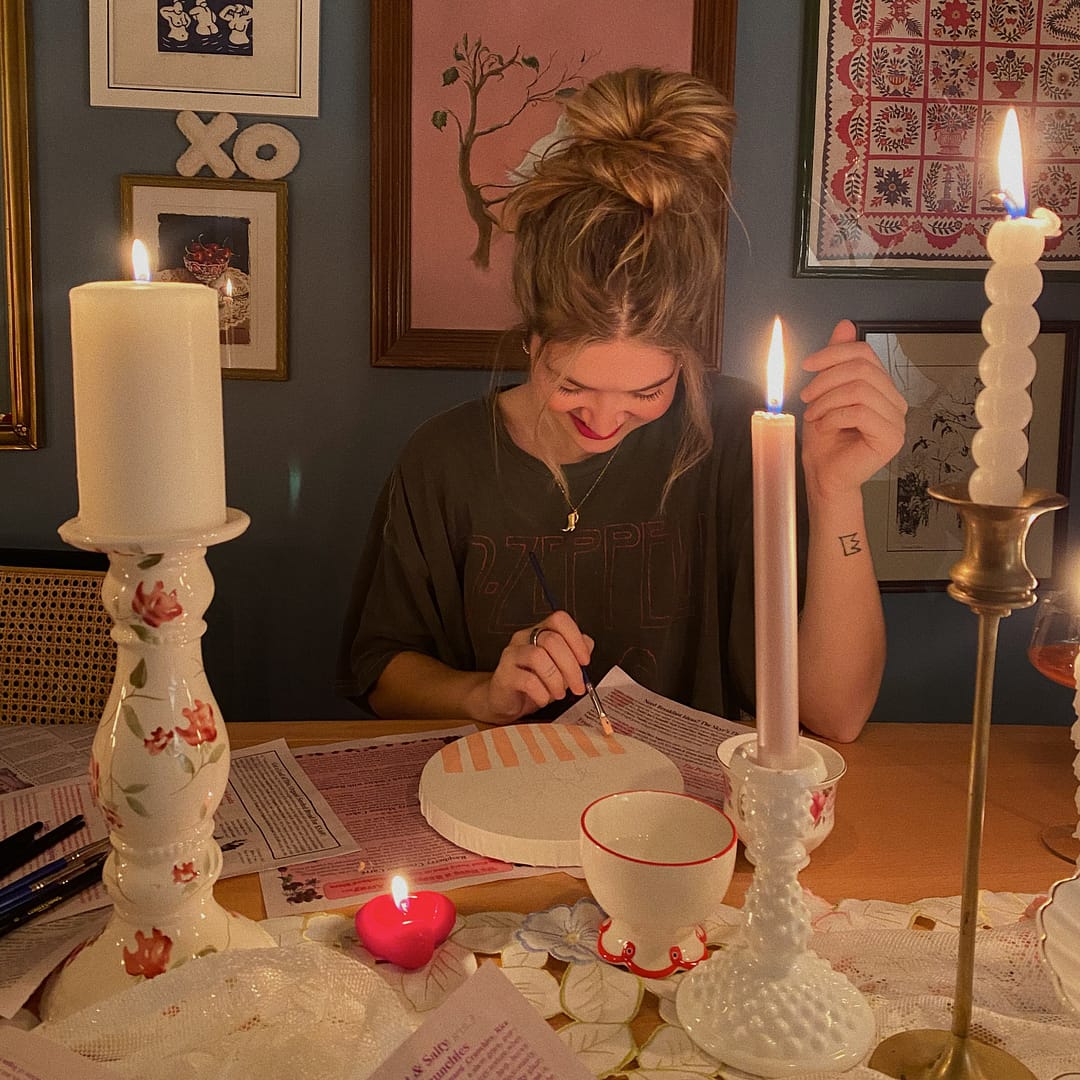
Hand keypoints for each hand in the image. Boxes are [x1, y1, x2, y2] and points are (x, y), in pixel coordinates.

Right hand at [474, 611, 592, 723]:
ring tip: (558, 694)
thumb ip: (573, 654)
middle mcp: (524, 638)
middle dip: (571, 667)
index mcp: (539, 631)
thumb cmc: (534, 683)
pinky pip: (527, 680)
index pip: (560, 620)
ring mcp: (512, 654)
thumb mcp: (559, 668)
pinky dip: (542, 693)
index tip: (585, 661)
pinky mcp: (503, 675)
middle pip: (552, 640)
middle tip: (577, 687)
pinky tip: (543, 699)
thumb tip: (587, 645)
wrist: (505, 702)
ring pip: (538, 657)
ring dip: (555, 680)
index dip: (576, 638)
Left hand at [799, 320, 906, 501]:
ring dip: (827, 401)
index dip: (834, 354)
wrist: (824, 476)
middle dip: (825, 381)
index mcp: (882, 388)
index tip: (807, 365)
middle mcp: (895, 402)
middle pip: (862, 369)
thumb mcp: (824, 393)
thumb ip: (836, 360)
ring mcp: (897, 421)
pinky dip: (834, 417)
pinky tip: (825, 427)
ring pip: (859, 389)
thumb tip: (845, 325)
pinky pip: (860, 412)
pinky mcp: (891, 438)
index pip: (865, 354)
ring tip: (814, 416)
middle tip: (806, 399)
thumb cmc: (825, 441)